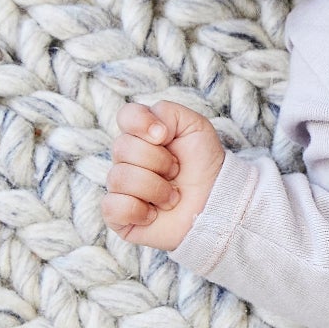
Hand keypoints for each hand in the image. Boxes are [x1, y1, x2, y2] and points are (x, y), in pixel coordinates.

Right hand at [105, 99, 224, 251]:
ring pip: (119, 177)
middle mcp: (128, 159)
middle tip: (177, 171)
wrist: (216, 204)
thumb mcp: (196, 128)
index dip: (142, 123)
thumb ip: (168, 112)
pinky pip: (112, 206)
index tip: (164, 136)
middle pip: (122, 147)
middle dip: (158, 161)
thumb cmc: (204, 167)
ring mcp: (121, 187)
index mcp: (144, 136)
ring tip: (173, 196)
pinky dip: (139, 211)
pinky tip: (154, 214)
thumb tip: (150, 129)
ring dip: (156, 188)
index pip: (126, 115)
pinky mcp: (117, 215)